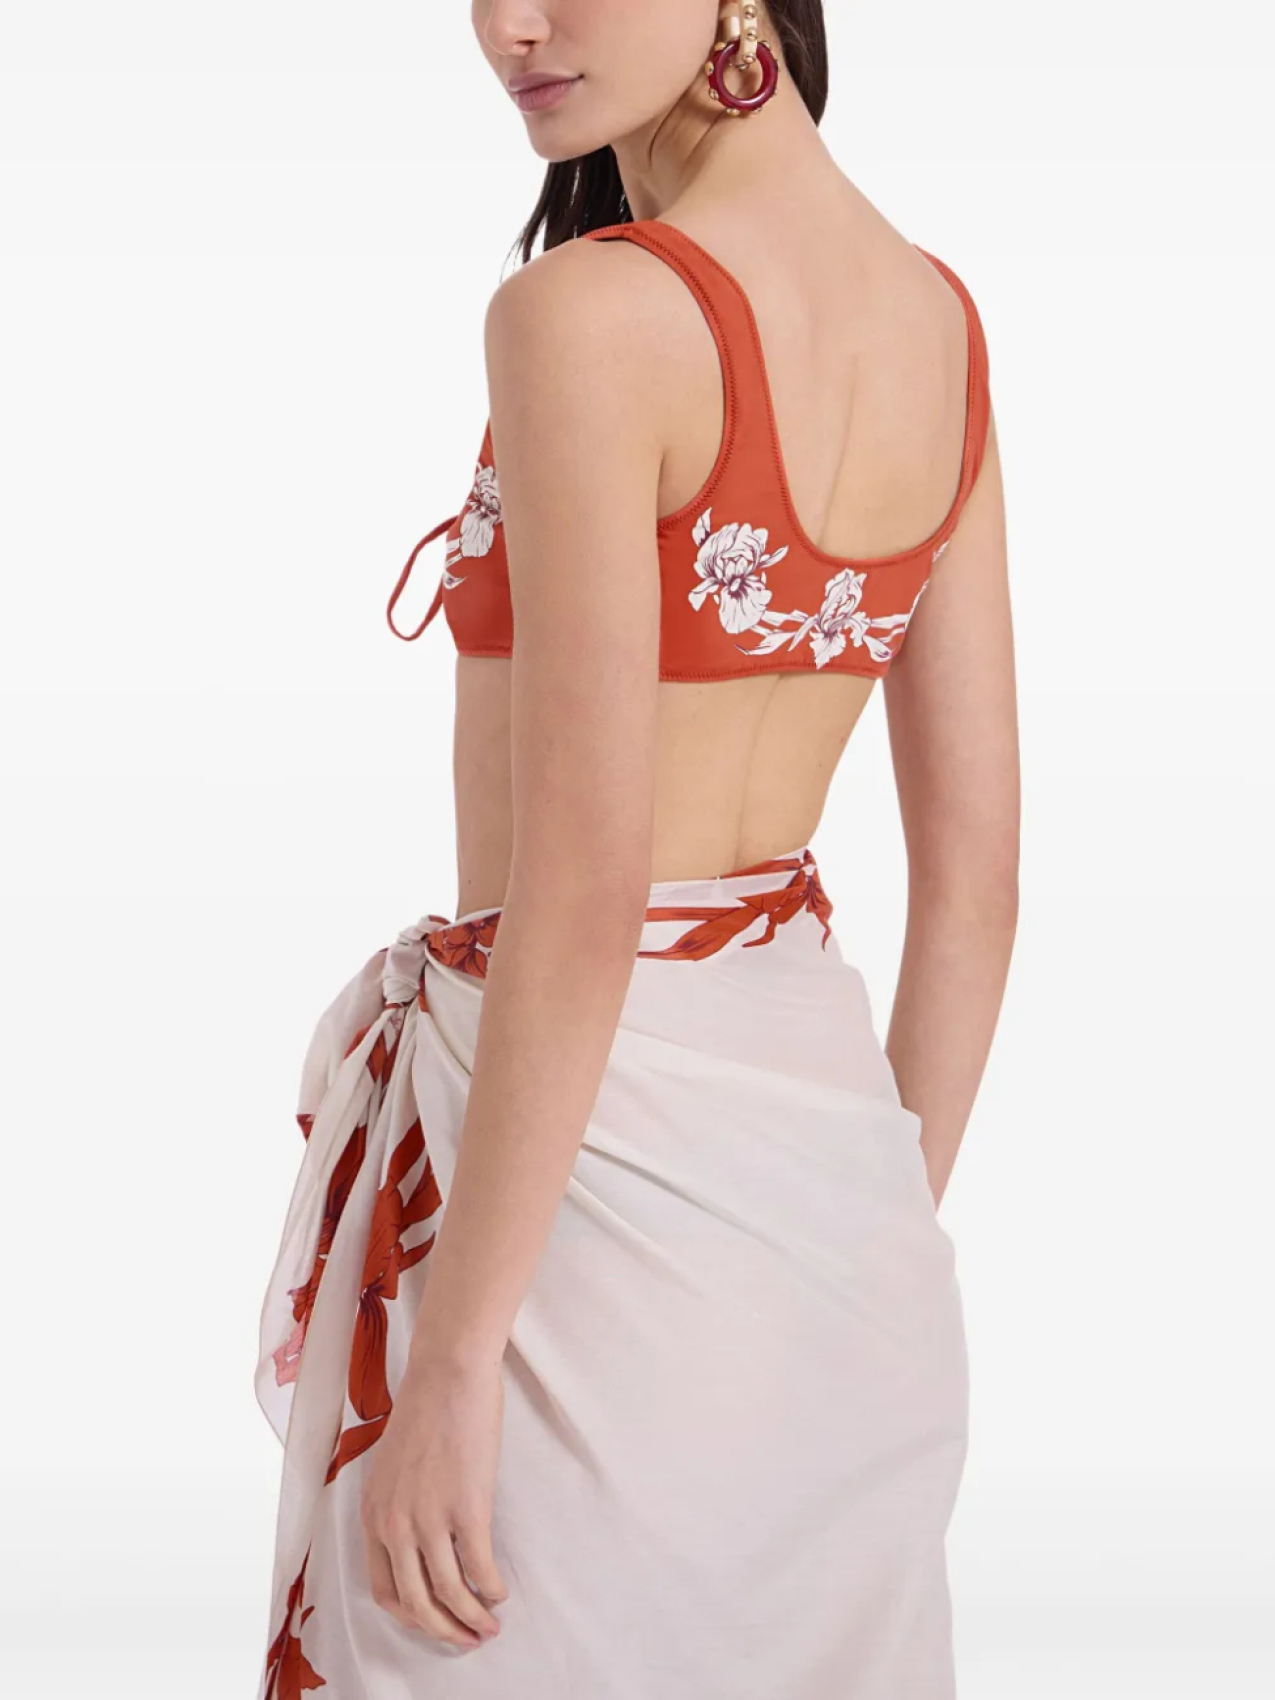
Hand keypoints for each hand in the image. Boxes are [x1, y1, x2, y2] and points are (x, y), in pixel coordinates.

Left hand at [360, 1354, 509, 1650]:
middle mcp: (394, 1525)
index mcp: (373, 1514)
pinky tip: (501, 1592)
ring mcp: (428, 1519)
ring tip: (490, 1626)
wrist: (447, 1371)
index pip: (384, 1590)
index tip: (434, 1623)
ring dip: (471, 1621)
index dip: (412, 1617)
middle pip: (416, 1604)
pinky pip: (479, 1570)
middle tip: (468, 1639)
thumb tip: (421, 1538)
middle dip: (444, 1631)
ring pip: (449, 1596)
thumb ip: (398, 1505)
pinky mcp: (466, 1509)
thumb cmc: (426, 1408)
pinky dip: (492, 1591)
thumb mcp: (392, 1466)